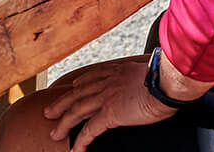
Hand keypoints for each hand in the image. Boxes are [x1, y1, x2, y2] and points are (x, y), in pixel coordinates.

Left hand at [41, 58, 175, 150]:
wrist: (165, 83)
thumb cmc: (164, 78)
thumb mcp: (149, 70)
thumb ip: (141, 75)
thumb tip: (149, 78)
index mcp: (115, 71)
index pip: (90, 77)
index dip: (78, 84)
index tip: (71, 87)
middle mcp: (106, 82)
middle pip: (76, 94)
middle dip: (61, 103)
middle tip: (48, 111)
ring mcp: (105, 98)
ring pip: (77, 111)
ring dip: (63, 123)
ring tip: (55, 134)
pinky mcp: (109, 114)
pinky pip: (90, 130)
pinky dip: (80, 141)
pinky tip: (75, 149)